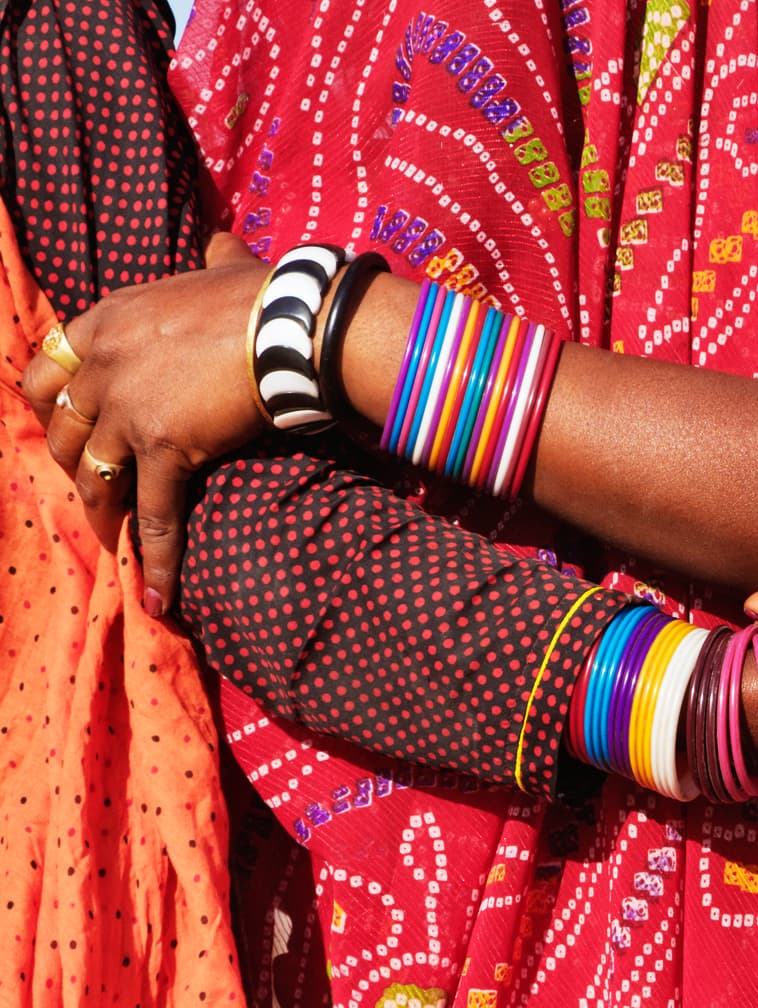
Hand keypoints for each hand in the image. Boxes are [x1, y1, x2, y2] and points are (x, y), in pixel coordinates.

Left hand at [21, 233, 270, 614]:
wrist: (292, 323)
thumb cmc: (265, 293)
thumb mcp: (222, 266)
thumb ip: (211, 259)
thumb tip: (222, 245)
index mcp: (106, 322)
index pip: (48, 370)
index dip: (52, 407)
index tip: (66, 430)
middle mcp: (103, 367)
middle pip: (63, 431)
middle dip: (74, 466)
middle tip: (97, 489)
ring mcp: (128, 411)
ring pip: (95, 477)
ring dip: (103, 515)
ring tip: (116, 543)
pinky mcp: (163, 449)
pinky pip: (152, 514)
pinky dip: (155, 559)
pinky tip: (158, 596)